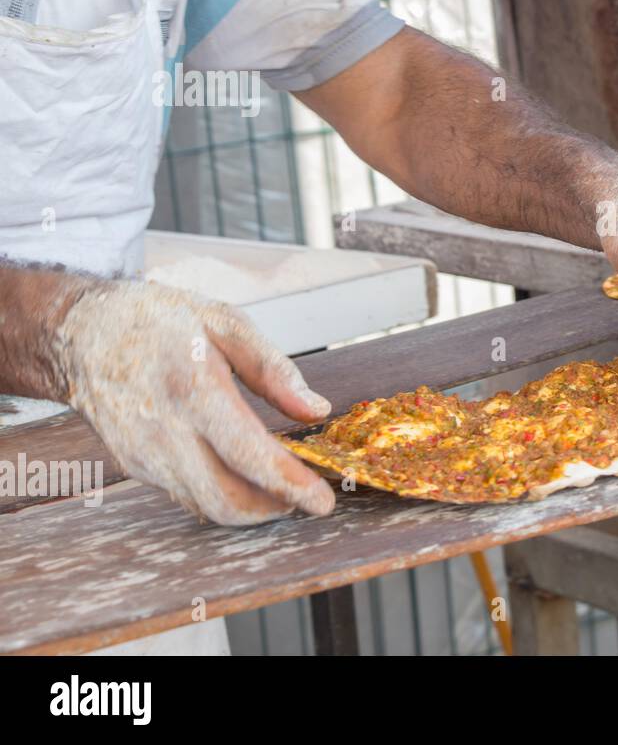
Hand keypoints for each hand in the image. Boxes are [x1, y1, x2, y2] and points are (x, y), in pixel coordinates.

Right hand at [50, 280, 334, 524]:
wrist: (81, 332)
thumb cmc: (159, 321)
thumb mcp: (225, 323)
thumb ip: (273, 369)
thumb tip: (316, 409)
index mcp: (192, 389)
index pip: (247, 453)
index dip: (288, 483)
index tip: (322, 501)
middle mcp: (163, 431)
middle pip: (226, 499)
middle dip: (274, 508)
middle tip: (308, 498)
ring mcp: (143, 454)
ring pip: (206, 506)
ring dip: (251, 508)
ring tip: (283, 487)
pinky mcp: (134, 466)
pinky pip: (187, 495)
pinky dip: (223, 495)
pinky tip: (246, 476)